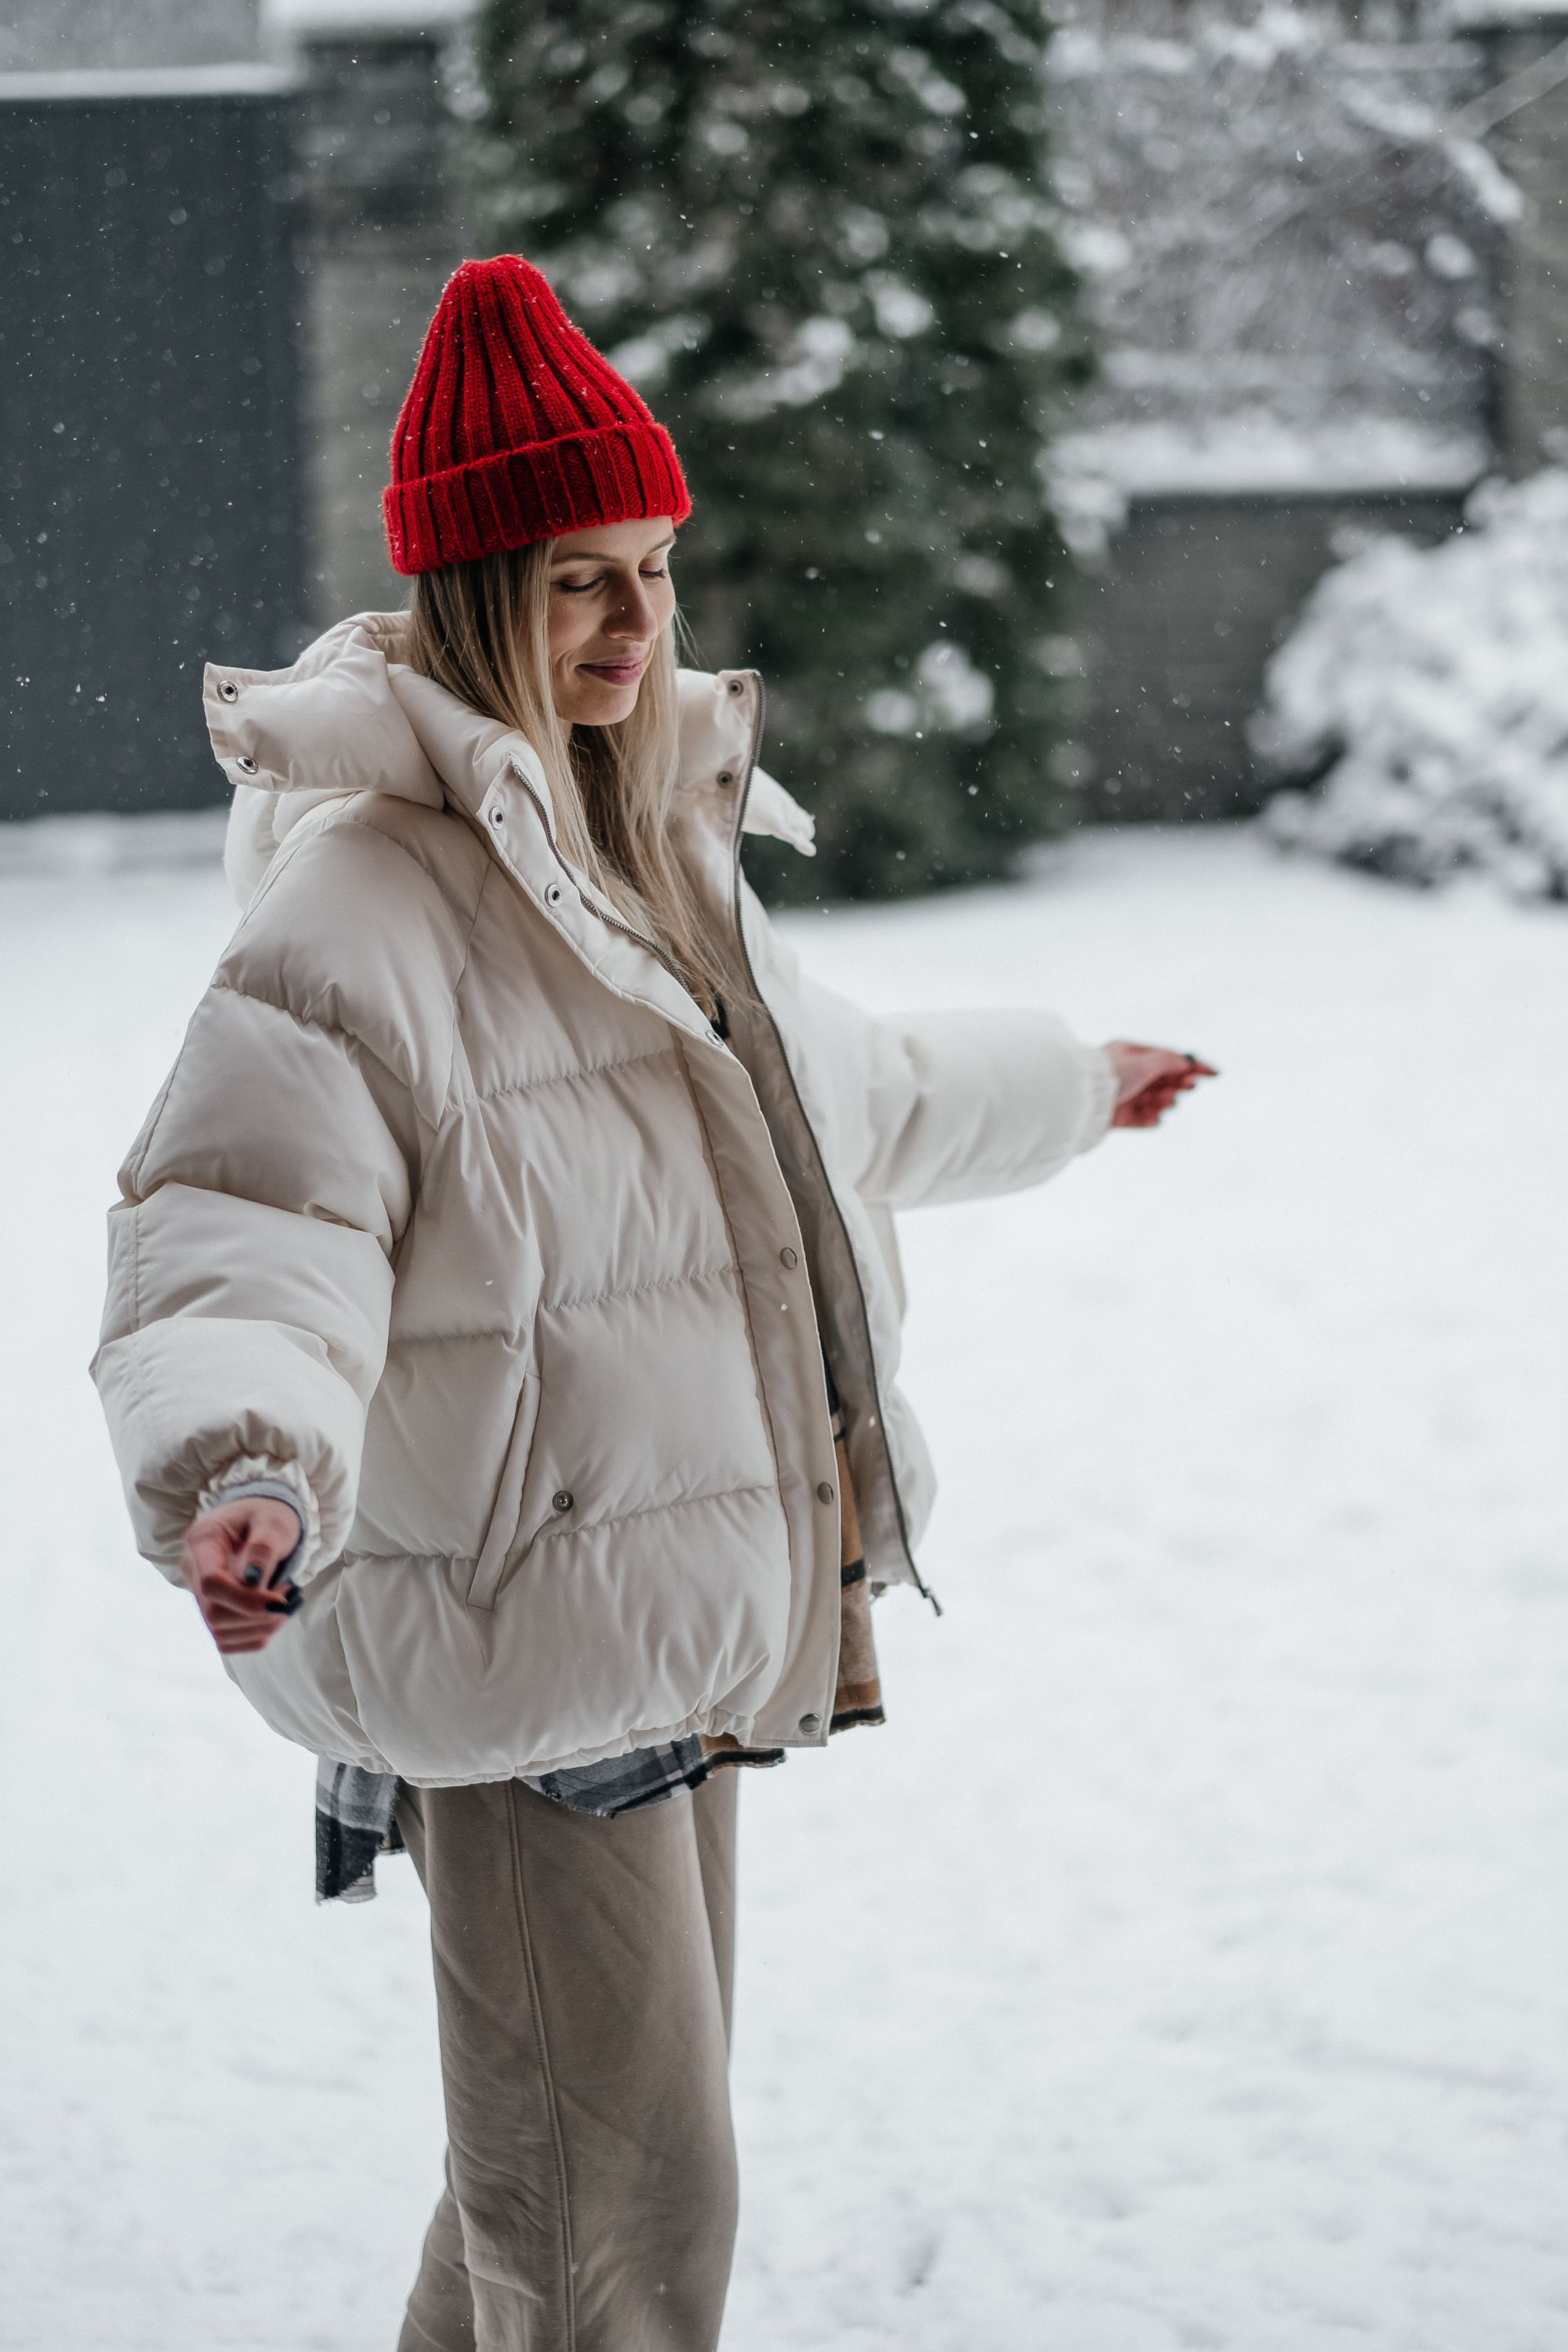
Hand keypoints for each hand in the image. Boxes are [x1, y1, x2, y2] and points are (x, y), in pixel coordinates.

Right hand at [179, 1497, 303, 1655]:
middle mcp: (193, 1569)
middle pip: (214, 1614)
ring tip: (285, 1601)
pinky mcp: (213, 1610)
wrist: (262, 1520)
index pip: (210, 1583)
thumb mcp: (273, 1522)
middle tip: (289, 1595)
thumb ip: (263, 1548)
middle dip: (258, 1614)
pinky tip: (273, 1615)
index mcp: (202, 1540)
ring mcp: (199, 1594)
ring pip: (220, 1632)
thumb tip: (253, 1581)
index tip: (281, 1598)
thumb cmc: (268, 1515)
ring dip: (261, 1626)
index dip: (246, 1599)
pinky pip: (228, 1641)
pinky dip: (256, 1636)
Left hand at [1105, 1041, 1217, 1128]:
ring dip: (1164, 1101)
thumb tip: (1186, 1063)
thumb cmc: (1110, 1074)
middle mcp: (1128, 1074)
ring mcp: (1123, 1096)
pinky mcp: (1117, 1117)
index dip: (1193, 1066)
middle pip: (1163, 1080)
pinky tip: (1156, 1120)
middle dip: (1177, 1084)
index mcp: (1131, 1054)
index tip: (1215, 1074)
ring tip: (1165, 1101)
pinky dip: (1149, 1120)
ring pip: (1154, 1100)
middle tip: (1184, 1087)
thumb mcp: (1143, 1062)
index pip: (1168, 1058)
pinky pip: (1140, 1119)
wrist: (1082, 1099)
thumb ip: (1167, 1061)